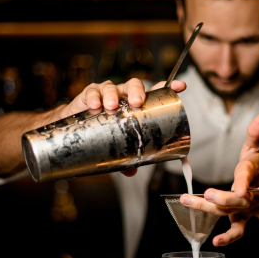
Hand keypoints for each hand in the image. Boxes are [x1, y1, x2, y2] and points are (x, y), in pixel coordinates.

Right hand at [58, 78, 186, 176]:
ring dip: (113, 96)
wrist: (78, 125)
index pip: (154, 93)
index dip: (167, 87)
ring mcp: (108, 93)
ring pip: (113, 87)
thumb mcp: (119, 144)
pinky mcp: (90, 94)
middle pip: (134, 86)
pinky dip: (94, 97)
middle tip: (137, 103)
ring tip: (111, 107)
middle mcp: (124, 96)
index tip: (180, 87)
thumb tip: (132, 172)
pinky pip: (93, 92)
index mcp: (136, 104)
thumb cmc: (105, 130)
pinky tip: (94, 105)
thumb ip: (126, 158)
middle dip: (137, 92)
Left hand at [180, 112, 258, 245]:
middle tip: (206, 194)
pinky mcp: (240, 219)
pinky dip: (228, 238)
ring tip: (188, 203)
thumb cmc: (258, 168)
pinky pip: (236, 231)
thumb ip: (257, 132)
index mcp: (252, 174)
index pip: (247, 177)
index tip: (239, 187)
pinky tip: (215, 241)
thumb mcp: (256, 146)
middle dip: (223, 198)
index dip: (243, 183)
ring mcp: (245, 209)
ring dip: (209, 209)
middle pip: (237, 200)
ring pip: (228, 212)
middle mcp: (250, 194)